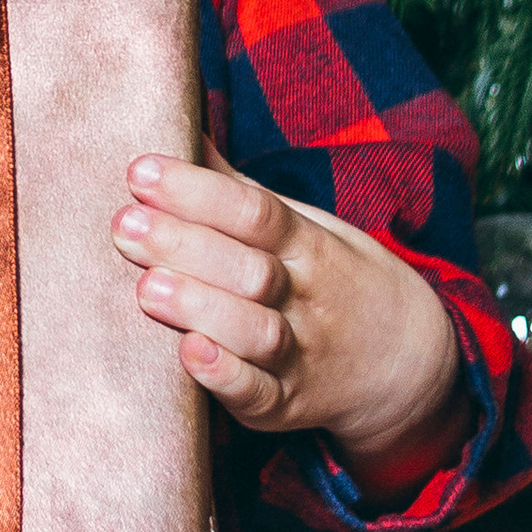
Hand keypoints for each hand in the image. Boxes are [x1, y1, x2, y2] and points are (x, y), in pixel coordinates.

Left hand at [114, 146, 470, 501]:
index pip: (254, 211)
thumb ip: (235, 189)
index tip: (140, 172)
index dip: (198, 191)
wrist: (406, 361)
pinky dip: (226, 377)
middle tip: (125, 225)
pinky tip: (189, 354)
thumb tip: (180, 127)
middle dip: (185, 245)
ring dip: (200, 307)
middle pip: (249, 267)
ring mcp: (298, 354)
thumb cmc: (329, 278)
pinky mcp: (285, 404)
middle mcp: (304, 297)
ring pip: (254, 331)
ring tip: (147, 288)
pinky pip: (259, 394)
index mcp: (306, 244)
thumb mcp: (302, 226)